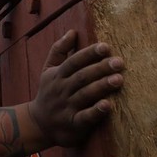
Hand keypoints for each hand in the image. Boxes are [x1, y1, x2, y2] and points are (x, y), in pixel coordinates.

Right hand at [29, 30, 123, 147]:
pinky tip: (108, 105)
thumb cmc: (49, 93)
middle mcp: (61, 90)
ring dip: (101, 86)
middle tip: (119, 62)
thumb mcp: (48, 70)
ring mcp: (67, 107)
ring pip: (85, 95)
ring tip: (119, 79)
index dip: (89, 54)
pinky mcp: (73, 125)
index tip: (105, 46)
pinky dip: (95, 112)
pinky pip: (84, 118)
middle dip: (100, 68)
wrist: (38, 124)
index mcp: (57, 75)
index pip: (73, 62)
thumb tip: (72, 31)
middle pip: (81, 77)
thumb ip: (59, 50)